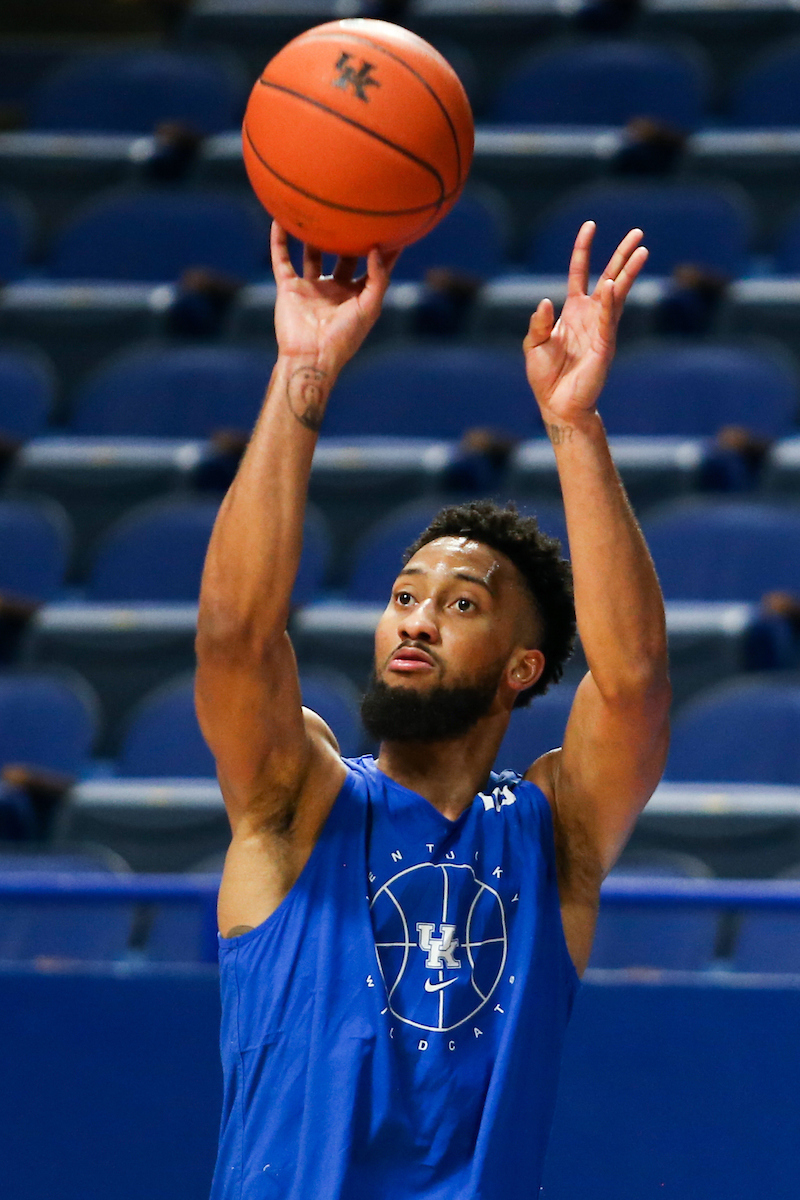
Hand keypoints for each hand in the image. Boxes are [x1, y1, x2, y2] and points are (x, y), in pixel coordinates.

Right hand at [271, 222, 399, 376]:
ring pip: (312, 254)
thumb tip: (378, 249)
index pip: (372, 268)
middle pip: (343, 256)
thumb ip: (378, 278)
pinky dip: (279, 240)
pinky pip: (282, 259)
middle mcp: (333, 289)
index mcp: (355, 296)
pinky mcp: (289, 288)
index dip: (383, 250)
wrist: (311, 356)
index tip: (393, 226)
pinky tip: (279, 219)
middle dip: (349, 237)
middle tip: (355, 211)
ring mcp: (310, 287)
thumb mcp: (369, 308)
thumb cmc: (345, 337)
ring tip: (318, 210)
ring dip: (313, 235)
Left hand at [523, 222, 647, 426]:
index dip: (584, 250)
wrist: (558, 405)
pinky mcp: (604, 345)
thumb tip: (544, 302)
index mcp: (573, 311)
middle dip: (622, 255)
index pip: (580, 273)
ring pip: (617, 294)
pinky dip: (610, 302)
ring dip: (628, 272)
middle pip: (609, 277)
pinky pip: (608, 319)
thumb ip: (539, 323)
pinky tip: (615, 284)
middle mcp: (590, 315)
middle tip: (637, 233)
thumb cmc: (546, 377)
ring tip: (642, 250)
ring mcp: (601, 329)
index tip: (590, 226)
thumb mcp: (534, 345)